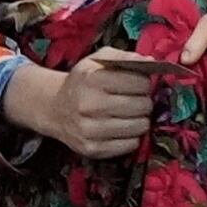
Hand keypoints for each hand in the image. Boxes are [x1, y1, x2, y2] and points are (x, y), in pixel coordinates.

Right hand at [10, 48, 160, 160]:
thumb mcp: (97, 61)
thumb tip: (151, 62)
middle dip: (144, 102)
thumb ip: (125, 57)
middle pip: (143, 106)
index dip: (144, 83)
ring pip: (140, 127)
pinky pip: (131, 145)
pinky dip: (131, 136)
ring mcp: (91, 130)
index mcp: (92, 79)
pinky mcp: (93, 149)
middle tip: (134, 100)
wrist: (55, 108)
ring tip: (128, 114)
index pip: (140, 83)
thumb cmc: (82, 82)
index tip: (138, 84)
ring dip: (140, 120)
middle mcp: (90, 105)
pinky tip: (121, 128)